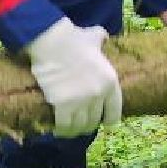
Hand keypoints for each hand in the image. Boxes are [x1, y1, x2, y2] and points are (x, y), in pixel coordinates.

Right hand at [26, 19, 122, 137]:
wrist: (52, 42)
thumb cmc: (73, 39)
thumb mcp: (95, 38)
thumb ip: (102, 40)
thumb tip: (104, 37)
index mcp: (110, 81)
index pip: (114, 112)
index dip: (107, 119)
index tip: (101, 122)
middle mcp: (99, 94)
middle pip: (94, 121)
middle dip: (87, 125)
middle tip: (79, 123)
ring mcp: (81, 101)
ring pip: (80, 127)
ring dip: (74, 130)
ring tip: (68, 129)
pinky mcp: (62, 105)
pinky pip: (64, 126)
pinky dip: (61, 130)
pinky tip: (57, 130)